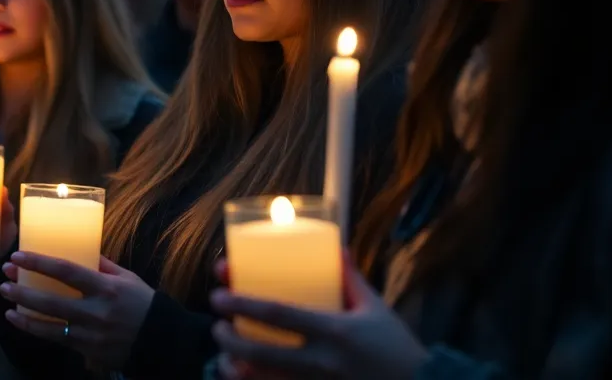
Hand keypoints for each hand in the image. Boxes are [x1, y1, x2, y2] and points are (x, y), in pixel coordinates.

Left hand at [0, 252, 155, 370]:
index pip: (66, 272)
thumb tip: (82, 247)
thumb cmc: (143, 304)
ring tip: (6, 305)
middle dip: (23, 291)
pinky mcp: (87, 351)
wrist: (161, 342)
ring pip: (49, 326)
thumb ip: (102, 265)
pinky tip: (21, 322)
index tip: (18, 256)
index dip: (39, 263)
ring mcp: (90, 335)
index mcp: (106, 288)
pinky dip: (36, 330)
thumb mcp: (127, 279)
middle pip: (51, 302)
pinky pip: (56, 339)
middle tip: (4, 280)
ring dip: (24, 314)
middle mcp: (96, 312)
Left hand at [209, 254, 427, 379]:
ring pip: (264, 379)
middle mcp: (324, 361)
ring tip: (225, 352)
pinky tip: (242, 375)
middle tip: (216, 325)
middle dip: (230, 338)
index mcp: (336, 330)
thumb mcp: (375, 309)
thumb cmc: (396, 347)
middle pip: (262, 351)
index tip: (219, 293)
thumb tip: (336, 246)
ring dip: (237, 365)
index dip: (244, 303)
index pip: (279, 313)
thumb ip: (350, 279)